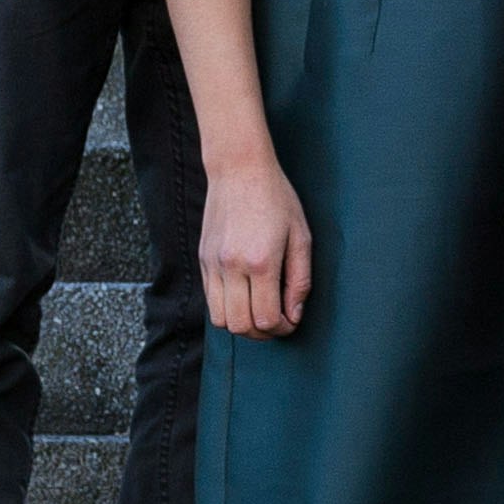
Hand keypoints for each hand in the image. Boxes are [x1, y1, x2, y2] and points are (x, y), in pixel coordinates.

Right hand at [200, 153, 311, 336]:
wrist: (239, 169)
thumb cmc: (277, 199)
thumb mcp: (301, 237)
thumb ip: (300, 280)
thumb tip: (294, 315)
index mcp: (261, 261)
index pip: (266, 319)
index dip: (282, 329)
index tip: (292, 321)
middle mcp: (232, 266)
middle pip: (240, 326)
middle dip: (263, 333)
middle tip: (277, 322)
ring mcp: (212, 264)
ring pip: (220, 320)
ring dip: (242, 325)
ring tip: (260, 312)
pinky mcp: (202, 260)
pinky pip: (210, 300)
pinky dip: (228, 308)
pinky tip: (245, 297)